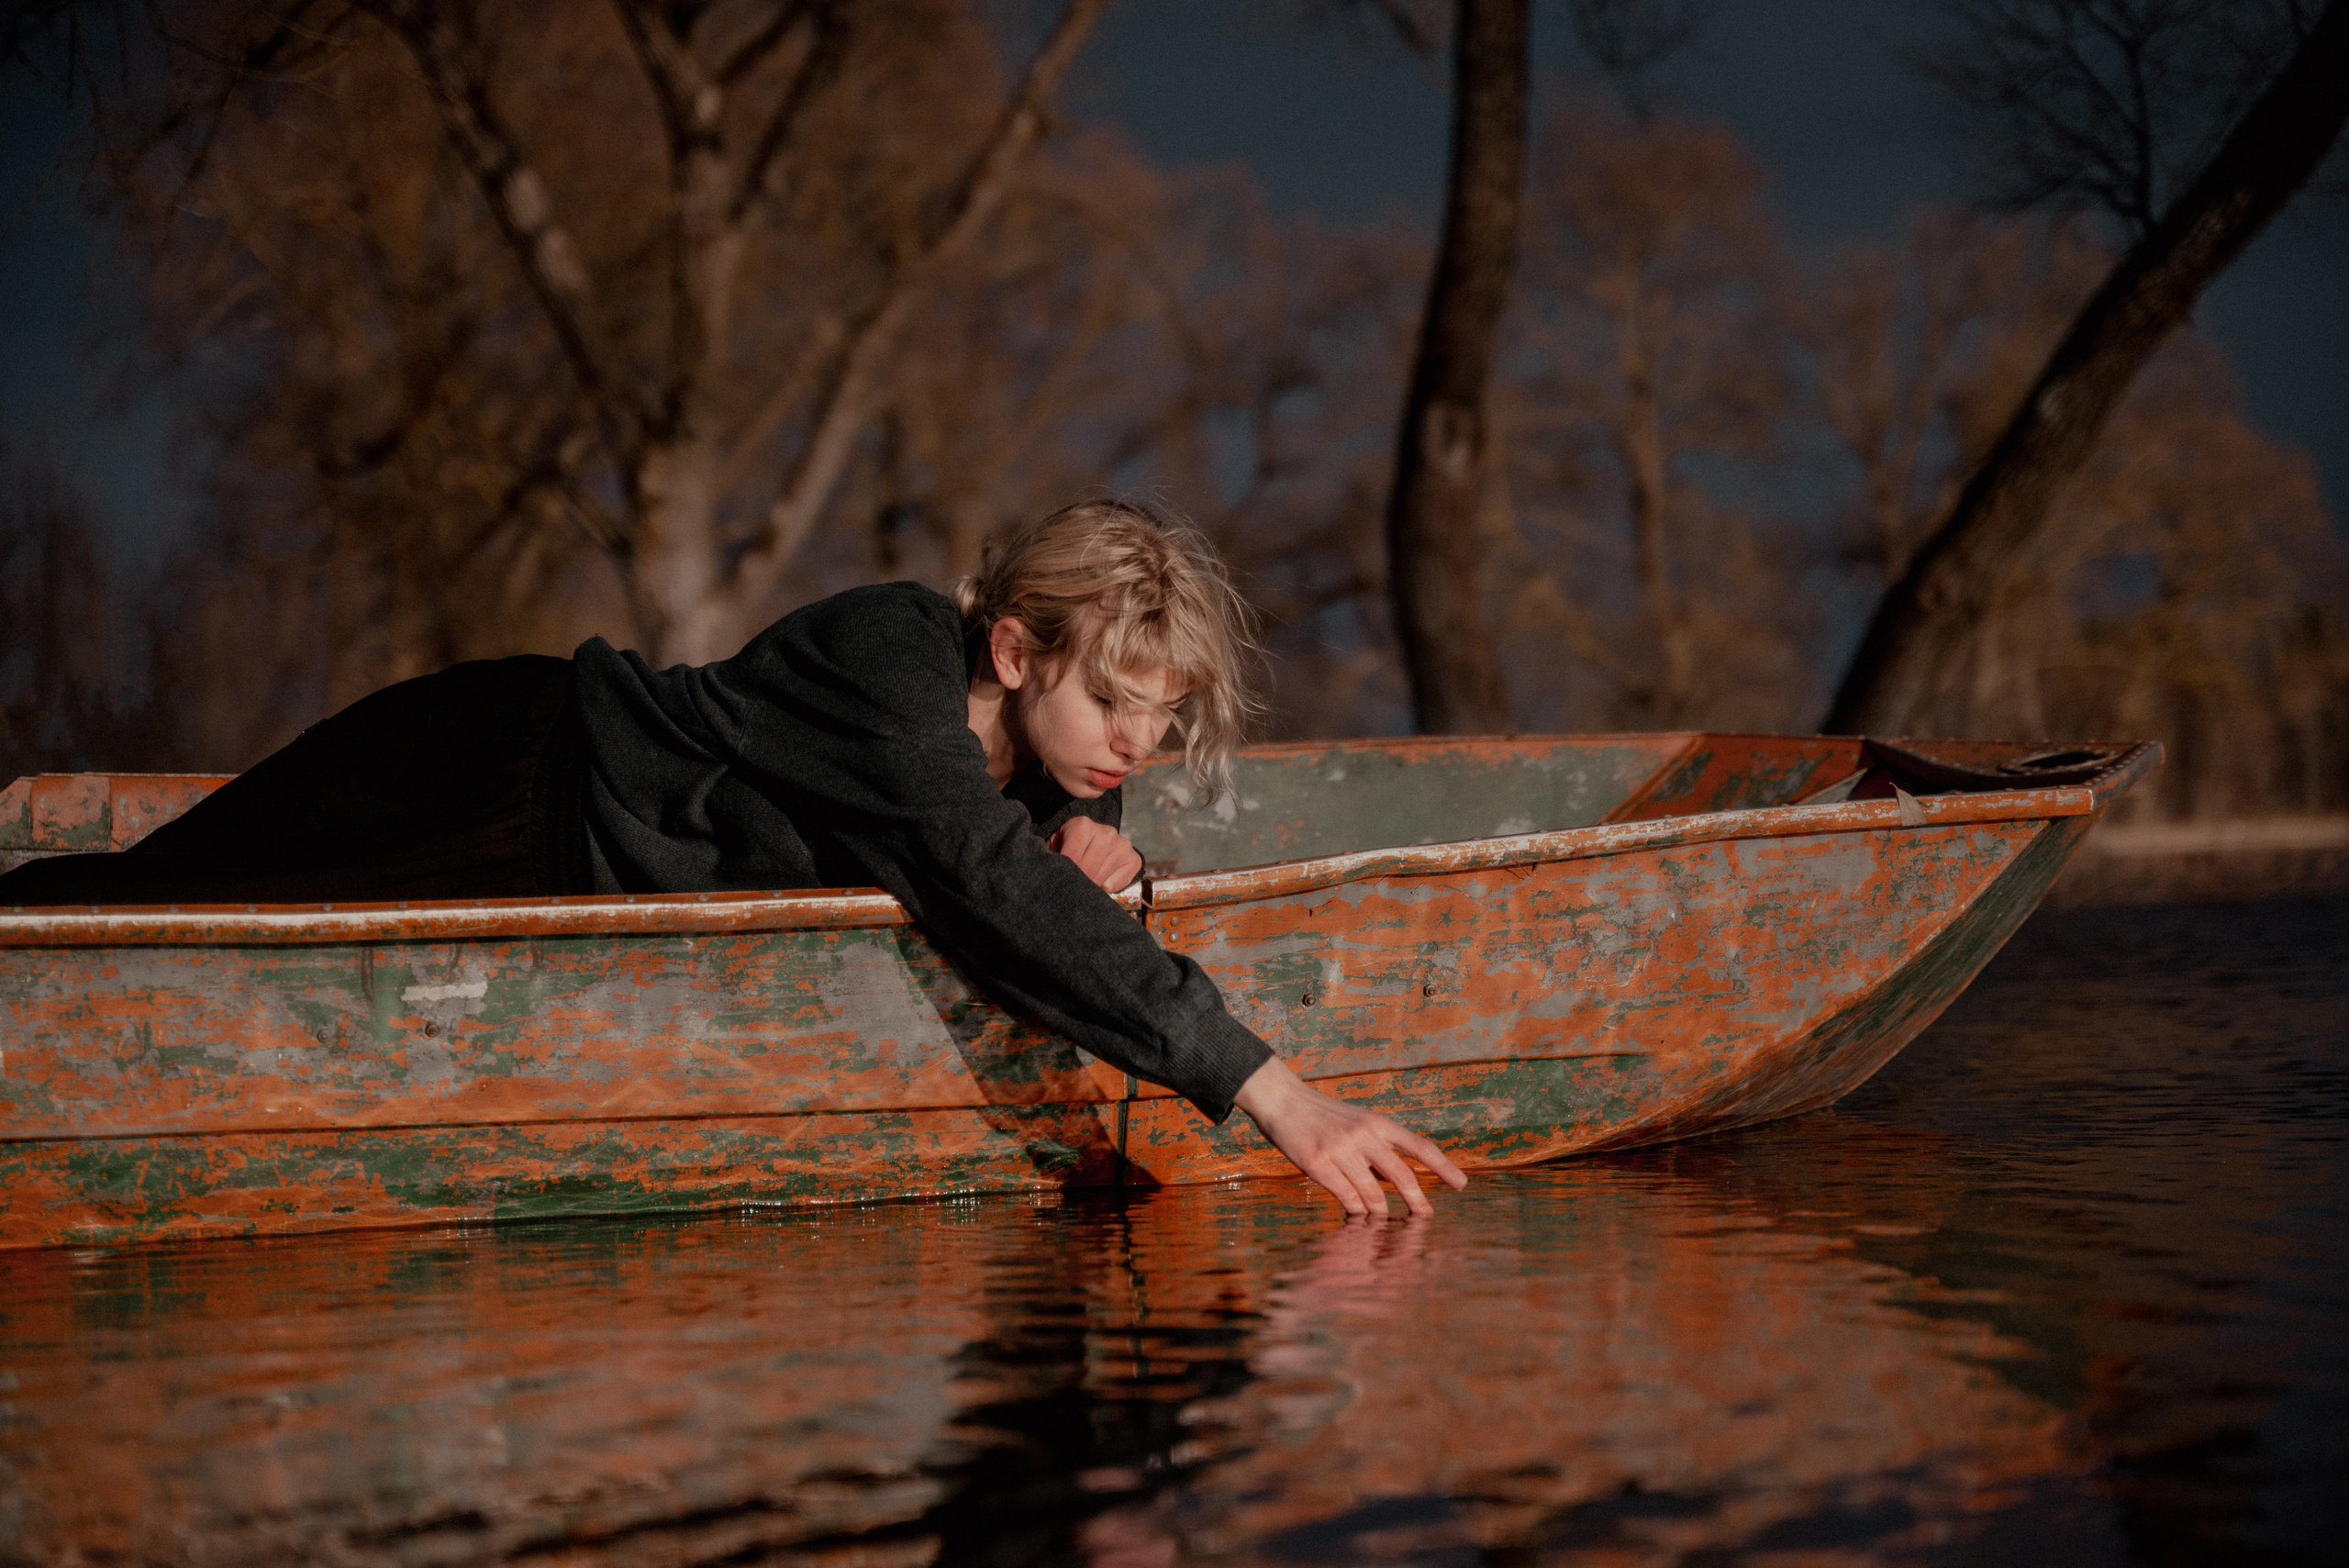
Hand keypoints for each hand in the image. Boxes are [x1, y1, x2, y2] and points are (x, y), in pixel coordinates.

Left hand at [1050, 816, 1142, 891]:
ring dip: (1091, 886)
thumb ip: (1052, 860)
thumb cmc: (1068, 846)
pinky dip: (1107, 888)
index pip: (1071, 859)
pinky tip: (1100, 881)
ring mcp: (1122, 845)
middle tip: (1070, 888)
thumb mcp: (1054, 848)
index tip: (1058, 884)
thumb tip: (1053, 878)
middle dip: (1077, 883)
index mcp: (1083, 825)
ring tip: (1084, 882)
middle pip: (1088, 871)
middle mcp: (1106, 833)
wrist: (1091, 840)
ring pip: (1102, 880)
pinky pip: (1118, 884)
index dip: (1063, 876)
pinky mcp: (1134, 858)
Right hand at [1233, 1056, 1467, 1217]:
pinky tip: (1356, 1215)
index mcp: (1378, 1123)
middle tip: (1426, 1217)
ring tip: (1382, 1222)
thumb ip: (1378, 1148)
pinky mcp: (1319, 1164)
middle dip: (1417, 1201)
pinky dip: (1354, 1210)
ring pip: (1372, 1195)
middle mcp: (1364, 1135)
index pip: (1419, 1146)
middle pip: (1401, 1176)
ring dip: (1379, 1213)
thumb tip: (1398, 1183)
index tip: (1462, 1184)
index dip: (1443, 1166)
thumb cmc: (1324, 1116)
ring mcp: (1341, 1150)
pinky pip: (1346, 1198)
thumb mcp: (1358, 1123)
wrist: (1283, 1101)